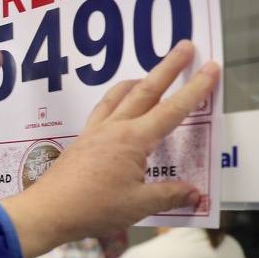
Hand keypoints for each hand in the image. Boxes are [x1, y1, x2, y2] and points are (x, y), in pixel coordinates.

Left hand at [0, 41, 216, 257]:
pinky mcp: (81, 142)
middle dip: (167, 67)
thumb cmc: (93, 208)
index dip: (195, 89)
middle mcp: (114, 128)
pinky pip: (101, 111)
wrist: (47, 211)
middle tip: (184, 46)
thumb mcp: (139, 205)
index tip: (211, 67)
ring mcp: (94, 133)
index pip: (172, 110)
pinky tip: (116, 106)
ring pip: (118, 97)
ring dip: (137, 82)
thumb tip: (195, 194)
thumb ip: (169, 195)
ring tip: (147, 74)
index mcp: (133, 140)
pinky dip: (115, 100)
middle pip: (145, 90)